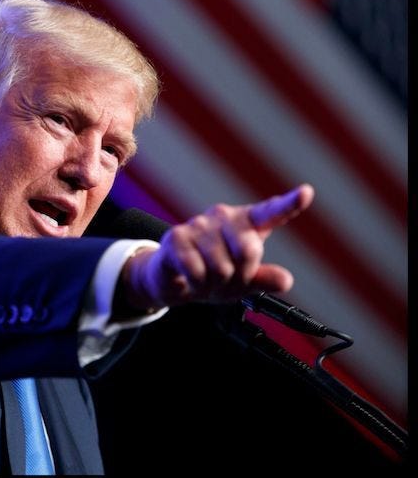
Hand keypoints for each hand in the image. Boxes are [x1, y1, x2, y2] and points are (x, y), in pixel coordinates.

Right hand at [121, 184, 314, 309]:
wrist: (170, 279)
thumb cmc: (211, 275)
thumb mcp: (243, 282)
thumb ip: (265, 280)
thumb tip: (285, 280)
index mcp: (245, 224)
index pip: (270, 213)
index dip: (290, 204)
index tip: (307, 192)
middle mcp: (223, 217)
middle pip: (249, 251)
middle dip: (240, 276)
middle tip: (227, 280)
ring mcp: (199, 225)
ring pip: (222, 267)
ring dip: (215, 284)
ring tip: (206, 280)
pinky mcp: (177, 237)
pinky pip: (197, 271)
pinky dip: (197, 285)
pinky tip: (190, 279)